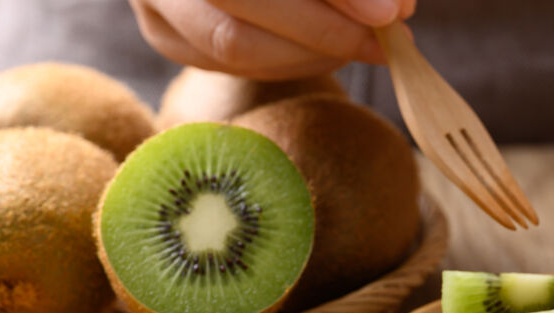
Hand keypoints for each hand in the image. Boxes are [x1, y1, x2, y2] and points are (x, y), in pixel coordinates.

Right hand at [129, 0, 415, 79]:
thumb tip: (396, 8)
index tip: (388, 10)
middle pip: (241, 4)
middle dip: (325, 29)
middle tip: (387, 34)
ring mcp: (157, 1)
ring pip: (233, 44)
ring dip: (313, 53)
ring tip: (369, 42)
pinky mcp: (165, 35)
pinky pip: (230, 65)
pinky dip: (291, 63)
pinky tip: (331, 50)